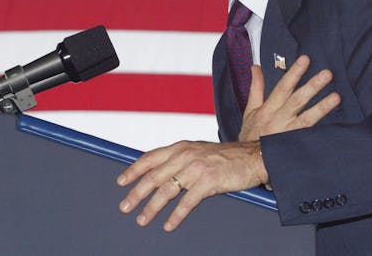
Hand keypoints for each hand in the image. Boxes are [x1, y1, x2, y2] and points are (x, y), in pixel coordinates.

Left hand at [116, 139, 266, 231]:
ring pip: (166, 191)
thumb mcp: (196, 150)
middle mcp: (184, 156)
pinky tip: (168, 225)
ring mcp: (196, 169)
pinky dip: (175, 216)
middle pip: (153, 177)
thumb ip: (178, 159)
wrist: (251, 157)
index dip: (133, 170)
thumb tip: (157, 171)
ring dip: (151, 208)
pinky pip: (186, 202)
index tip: (120, 182)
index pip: (149, 158)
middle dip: (136, 193)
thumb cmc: (224, 157)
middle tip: (124, 207)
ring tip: (142, 220)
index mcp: (179, 147)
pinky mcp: (208, 182)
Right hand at [239, 55, 339, 141]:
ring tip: (337, 96)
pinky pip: (309, 138)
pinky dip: (321, 132)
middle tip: (327, 73)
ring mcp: (287, 133)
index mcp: (267, 109)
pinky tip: (336, 127)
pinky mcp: (294, 145)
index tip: (305, 60)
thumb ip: (255, 87)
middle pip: (296, 99)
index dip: (294, 73)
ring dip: (321, 107)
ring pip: (306, 118)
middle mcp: (277, 119)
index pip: (282, 87)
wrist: (248, 160)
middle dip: (312, 86)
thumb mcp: (250, 109)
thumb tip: (256, 67)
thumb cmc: (250, 134)